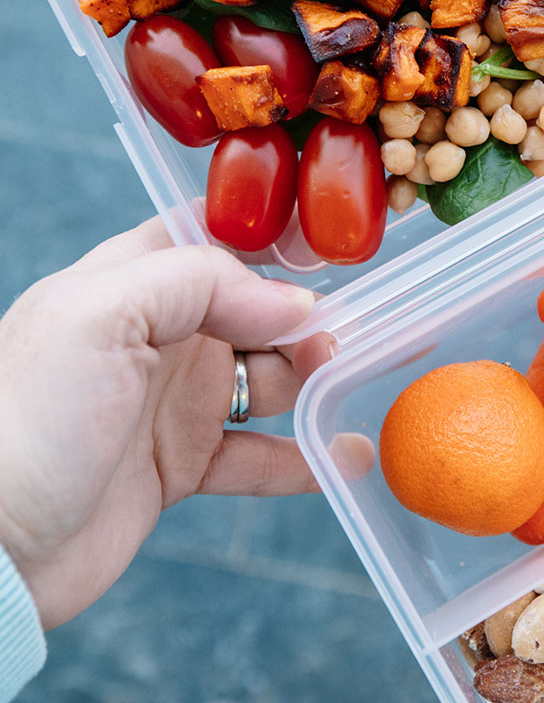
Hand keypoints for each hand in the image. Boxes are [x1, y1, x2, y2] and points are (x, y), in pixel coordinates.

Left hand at [0, 218, 332, 628]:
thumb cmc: (25, 419)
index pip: (210, 236)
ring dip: (314, 377)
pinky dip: (306, 457)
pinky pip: (259, 456)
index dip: (271, 235)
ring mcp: (170, 404)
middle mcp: (156, 338)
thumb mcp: (101, 316)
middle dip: (307, 314)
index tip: (334, 243)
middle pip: (254, 309)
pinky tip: (349, 454)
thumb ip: (199, 283)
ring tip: (352, 379)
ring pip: (267, 379)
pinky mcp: (180, 467)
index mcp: (128, 283)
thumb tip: (292, 303)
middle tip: (348, 332)